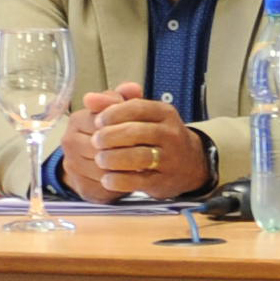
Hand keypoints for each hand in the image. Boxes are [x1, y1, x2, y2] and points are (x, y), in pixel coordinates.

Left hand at [58, 85, 209, 198]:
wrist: (190, 165)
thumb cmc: (158, 137)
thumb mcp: (143, 115)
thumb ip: (114, 104)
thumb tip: (89, 99)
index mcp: (164, 113)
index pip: (136, 108)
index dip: (113, 114)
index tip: (98, 121)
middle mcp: (170, 134)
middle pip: (135, 132)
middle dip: (109, 137)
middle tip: (94, 141)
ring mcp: (169, 159)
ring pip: (138, 157)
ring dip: (113, 159)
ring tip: (100, 159)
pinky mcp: (163, 181)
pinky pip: (138, 181)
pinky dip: (119, 181)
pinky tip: (107, 179)